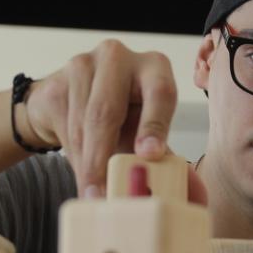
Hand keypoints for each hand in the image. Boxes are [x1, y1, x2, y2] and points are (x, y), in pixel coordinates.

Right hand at [19, 39, 204, 202]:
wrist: (74, 103)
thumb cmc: (124, 119)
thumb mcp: (148, 135)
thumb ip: (171, 161)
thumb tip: (196, 193)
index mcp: (154, 66)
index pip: (159, 93)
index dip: (154, 125)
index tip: (149, 155)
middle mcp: (118, 57)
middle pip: (108, 110)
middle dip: (104, 158)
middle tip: (105, 195)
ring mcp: (83, 65)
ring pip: (83, 125)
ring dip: (87, 165)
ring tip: (94, 194)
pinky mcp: (55, 82)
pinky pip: (64, 128)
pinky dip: (74, 159)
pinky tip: (83, 175)